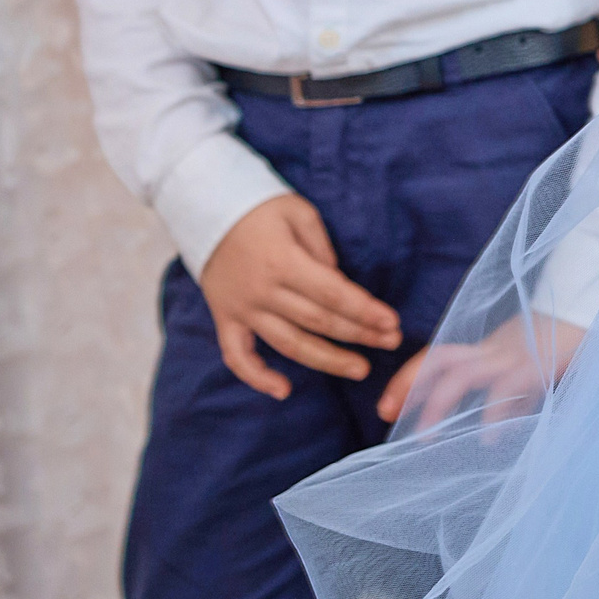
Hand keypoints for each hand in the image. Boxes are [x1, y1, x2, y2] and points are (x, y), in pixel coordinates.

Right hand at [196, 194, 402, 398]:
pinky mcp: (225, 319)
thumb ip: (322, 248)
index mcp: (283, 262)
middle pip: (318, 321)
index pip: (333, 294)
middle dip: (359, 334)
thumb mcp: (299, 213)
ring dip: (326, 360)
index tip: (392, 322)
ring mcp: (241, 310)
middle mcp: (263, 292)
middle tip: (391, 342)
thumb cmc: (261, 208)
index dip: (365, 310)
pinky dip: (257, 377)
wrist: (205, 210)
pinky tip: (283, 391)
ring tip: (360, 368)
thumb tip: (338, 282)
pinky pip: (237, 357)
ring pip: (288, 344)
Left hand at [382, 314, 585, 432]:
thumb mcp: (533, 366)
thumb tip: (495, 430)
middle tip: (385, 415)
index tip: (387, 406)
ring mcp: (512, 355)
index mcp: (491, 347)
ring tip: (426, 436)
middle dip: (408, 386)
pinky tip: (486, 439)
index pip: (439, 357)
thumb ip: (514, 396)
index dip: (409, 380)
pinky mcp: (534, 365)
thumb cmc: (567, 337)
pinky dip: (492, 414)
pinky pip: (505, 389)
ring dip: (438, 404)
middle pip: (439, 360)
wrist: (594, 306)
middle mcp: (494, 349)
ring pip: (462, 373)